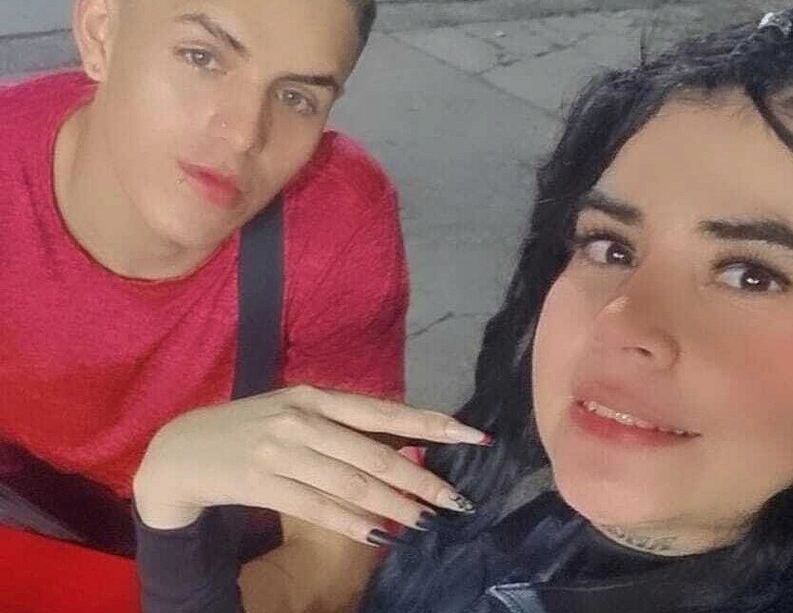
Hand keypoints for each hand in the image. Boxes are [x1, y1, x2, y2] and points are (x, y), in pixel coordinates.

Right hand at [133, 384, 487, 544]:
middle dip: (421, 478)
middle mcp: (303, 418)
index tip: (472, 435)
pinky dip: (353, 522)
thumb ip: (342, 427)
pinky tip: (380, 535)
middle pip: (375, 454)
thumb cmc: (248, 429)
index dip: (431, 423)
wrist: (180, 451)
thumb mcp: (295, 413)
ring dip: (394, 506)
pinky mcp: (262, 482)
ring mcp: (281, 450)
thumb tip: (401, 448)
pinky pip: (318, 507)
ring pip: (352, 483)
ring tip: (427, 521)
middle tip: (457, 499)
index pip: (384, 412)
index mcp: (316, 396)